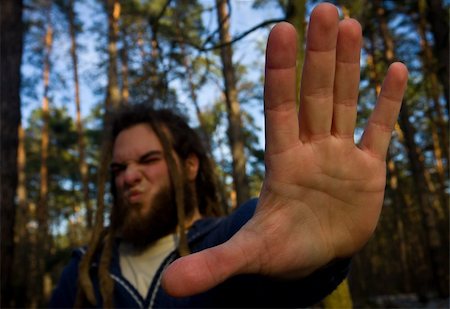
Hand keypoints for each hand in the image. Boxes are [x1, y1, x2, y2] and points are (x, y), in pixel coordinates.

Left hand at [162, 3, 407, 296]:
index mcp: (283, 162)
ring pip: (345, 102)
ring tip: (349, 23)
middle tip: (323, 9)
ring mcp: (340, 156)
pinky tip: (395, 70)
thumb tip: (170, 287)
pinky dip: (387, 103)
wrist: (314, 255)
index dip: (280, 72)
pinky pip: (379, 130)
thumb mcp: (250, 256)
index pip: (279, 108)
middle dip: (319, 55)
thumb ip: (215, 265)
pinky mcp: (368, 170)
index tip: (282, 30)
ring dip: (349, 65)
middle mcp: (311, 150)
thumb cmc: (281, 249)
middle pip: (316, 95)